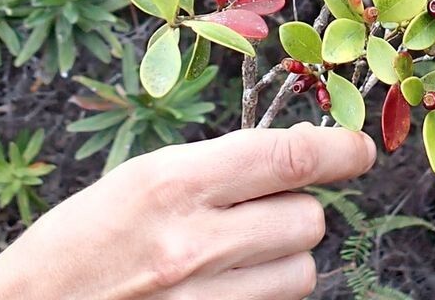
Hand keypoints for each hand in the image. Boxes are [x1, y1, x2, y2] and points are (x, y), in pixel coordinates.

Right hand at [0, 123, 376, 299]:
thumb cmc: (74, 247)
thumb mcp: (134, 183)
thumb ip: (211, 171)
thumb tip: (289, 159)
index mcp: (172, 184)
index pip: (288, 156)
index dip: (340, 149)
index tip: (359, 149)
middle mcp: (194, 243)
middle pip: (308, 219)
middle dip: (297, 211)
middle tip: (263, 212)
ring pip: (301, 273)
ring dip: (284, 261)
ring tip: (237, 257)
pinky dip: (261, 296)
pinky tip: (223, 288)